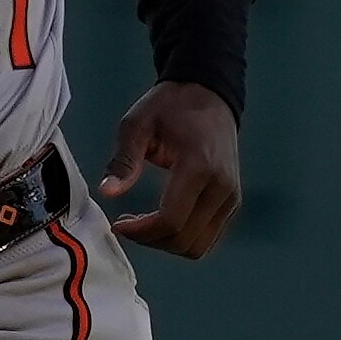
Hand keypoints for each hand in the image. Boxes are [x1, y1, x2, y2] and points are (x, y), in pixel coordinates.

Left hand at [98, 81, 242, 258]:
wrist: (209, 94)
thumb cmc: (169, 106)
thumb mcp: (137, 124)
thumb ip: (124, 160)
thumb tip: (108, 192)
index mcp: (198, 166)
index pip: (171, 220)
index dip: (141, 232)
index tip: (119, 224)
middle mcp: (221, 187)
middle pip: (184, 240)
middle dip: (150, 240)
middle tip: (128, 224)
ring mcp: (231, 197)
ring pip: (198, 246)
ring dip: (166, 243)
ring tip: (144, 224)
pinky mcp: (233, 202)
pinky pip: (207, 237)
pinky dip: (182, 238)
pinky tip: (163, 220)